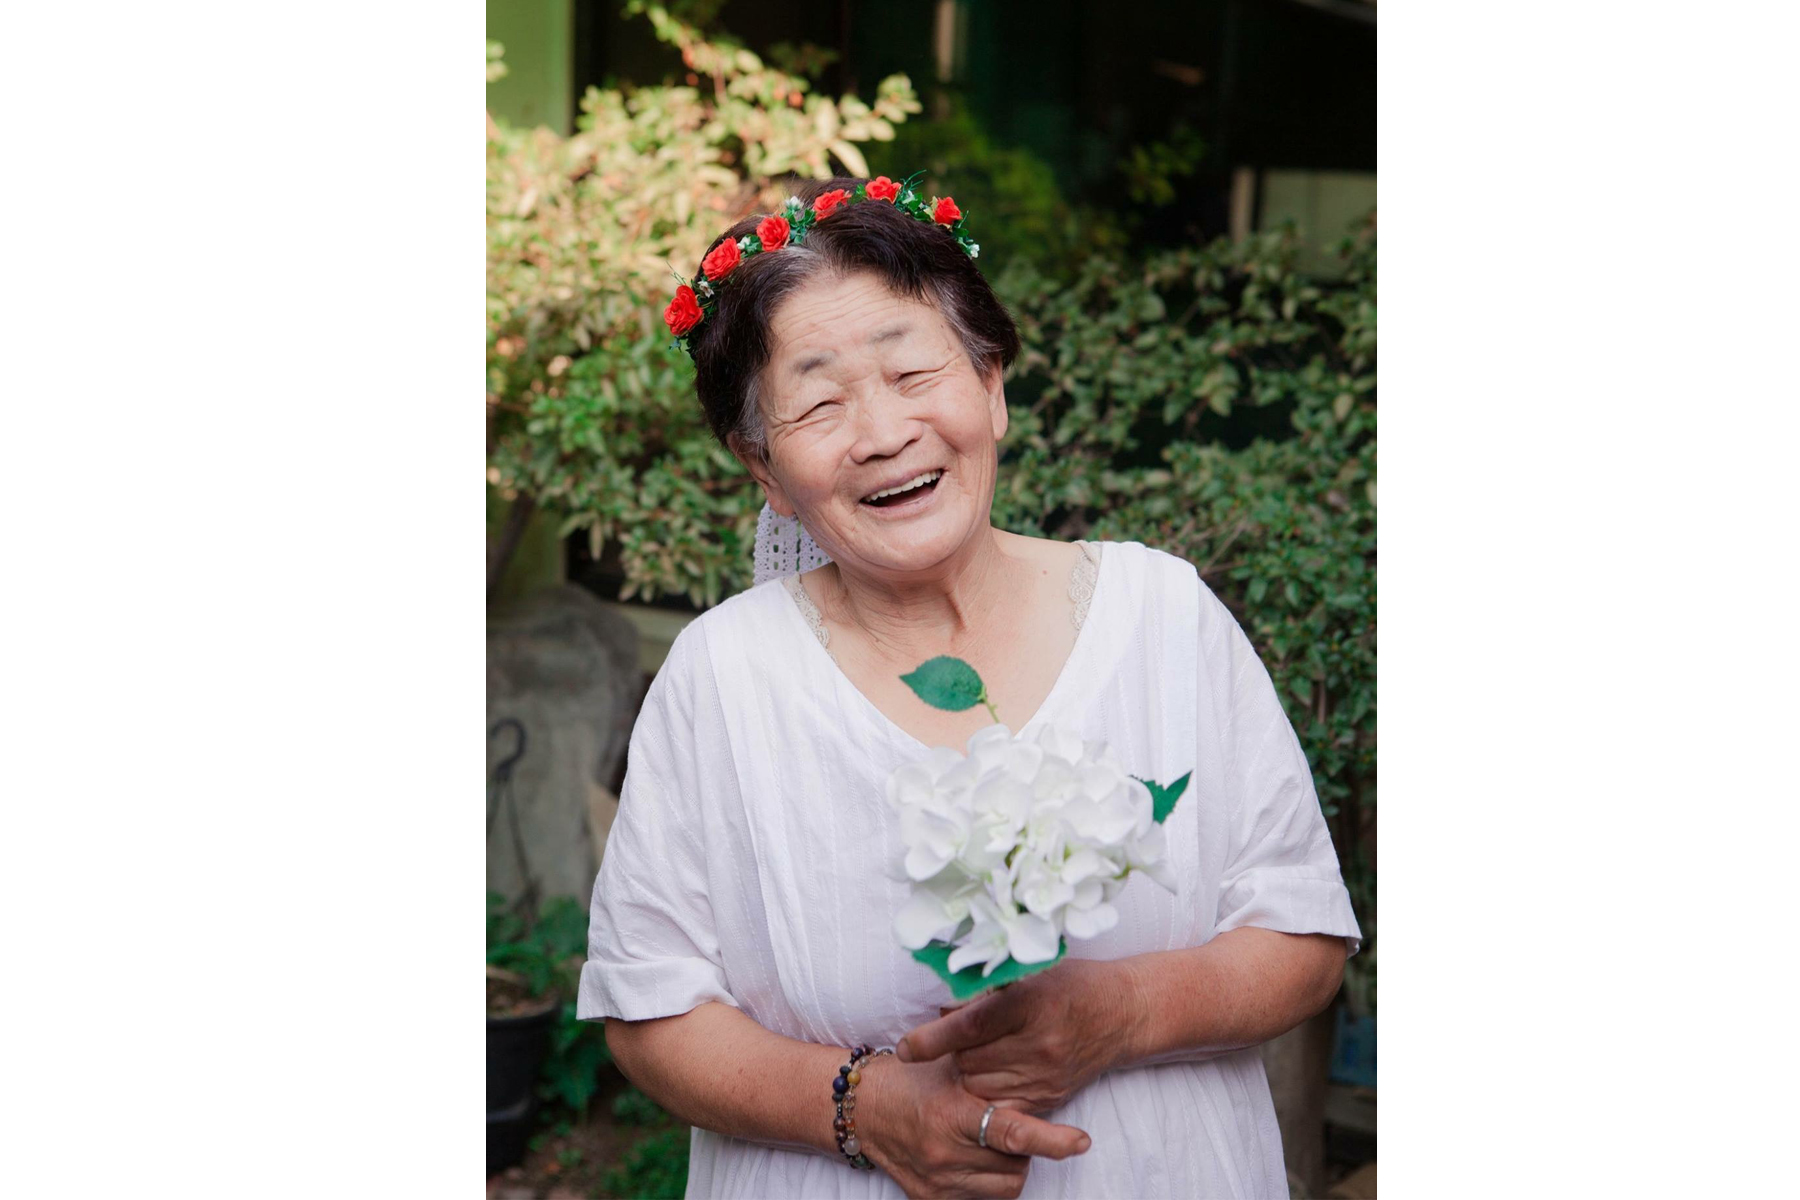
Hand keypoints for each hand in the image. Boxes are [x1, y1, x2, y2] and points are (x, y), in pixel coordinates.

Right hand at [856, 1051, 1090, 1199]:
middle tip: (1006, 1123)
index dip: (1053, 1141)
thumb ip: (993, 1067)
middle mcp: (945, 1153)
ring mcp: (939, 1181)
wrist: (865, 1109)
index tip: (1081, 1141)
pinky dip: (988, 1180)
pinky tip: (973, 1157)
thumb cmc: (915, 1079)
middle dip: (1023, 1146)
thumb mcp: (952, 1064)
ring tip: (990, 1142)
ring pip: (1007, 1186)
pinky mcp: (931, 1199)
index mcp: (952, 1113)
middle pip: (1017, 1164)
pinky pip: (983, 1199)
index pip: (1013, 1134)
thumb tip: (1042, 1064)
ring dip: (1010, 1165)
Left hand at [896, 958, 1145, 1113]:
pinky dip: (988, 1091)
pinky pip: (1001, 1105)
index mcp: (1030, 1002)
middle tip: (964, 1033)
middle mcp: (1038, 1043)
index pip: (970, 1026)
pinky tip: (995, 1072)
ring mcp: (1045, 1075)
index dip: (932, 1039)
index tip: (906, 1048)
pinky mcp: (1050, 1097)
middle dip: (954, 1049)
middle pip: (968, 1059)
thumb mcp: (1028, 970)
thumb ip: (985, 988)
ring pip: (979, 1085)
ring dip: (969, 1070)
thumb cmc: (1070, 983)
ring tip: (984, 1050)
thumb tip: (941, 1009)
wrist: (1122, 1013)